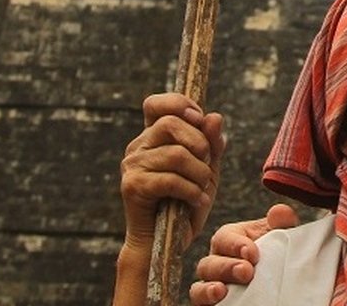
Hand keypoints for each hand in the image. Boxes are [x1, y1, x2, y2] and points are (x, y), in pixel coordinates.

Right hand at [120, 93, 226, 246]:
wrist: (167, 243)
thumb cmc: (187, 203)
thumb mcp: (207, 170)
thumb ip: (212, 144)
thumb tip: (214, 116)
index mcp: (153, 137)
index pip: (156, 104)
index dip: (179, 104)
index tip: (200, 119)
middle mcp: (138, 146)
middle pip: (170, 123)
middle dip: (199, 143)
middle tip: (207, 166)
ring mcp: (132, 165)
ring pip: (175, 154)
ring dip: (199, 173)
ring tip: (203, 189)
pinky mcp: (132, 186)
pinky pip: (170, 179)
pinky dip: (192, 191)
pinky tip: (197, 202)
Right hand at [186, 204, 301, 304]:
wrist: (280, 282)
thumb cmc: (275, 253)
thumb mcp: (280, 236)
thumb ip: (281, 224)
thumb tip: (280, 212)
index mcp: (230, 240)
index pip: (224, 238)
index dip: (235, 244)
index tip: (252, 253)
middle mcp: (216, 262)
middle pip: (209, 264)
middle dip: (226, 267)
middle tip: (246, 272)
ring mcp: (211, 285)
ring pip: (199, 286)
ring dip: (209, 289)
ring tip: (221, 291)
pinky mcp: (213, 303)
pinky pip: (200, 303)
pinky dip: (205, 301)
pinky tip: (218, 302)